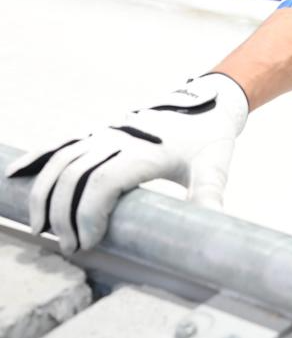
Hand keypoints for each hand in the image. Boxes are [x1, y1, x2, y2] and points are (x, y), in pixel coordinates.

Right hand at [5, 73, 247, 253]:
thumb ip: (209, 195)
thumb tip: (212, 226)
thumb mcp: (215, 167)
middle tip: (70, 247)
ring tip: (42, 228)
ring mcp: (108, 131)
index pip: (103, 182)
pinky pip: (62, 143)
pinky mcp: (102, 129)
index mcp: (146, 149)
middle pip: (76, 174)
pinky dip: (37, 159)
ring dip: (45, 194)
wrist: (210, 101)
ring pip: (62, 160)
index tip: (89, 242)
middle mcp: (120, 137)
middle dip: (64, 215)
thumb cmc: (211, 137)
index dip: (88, 213)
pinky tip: (13, 175)